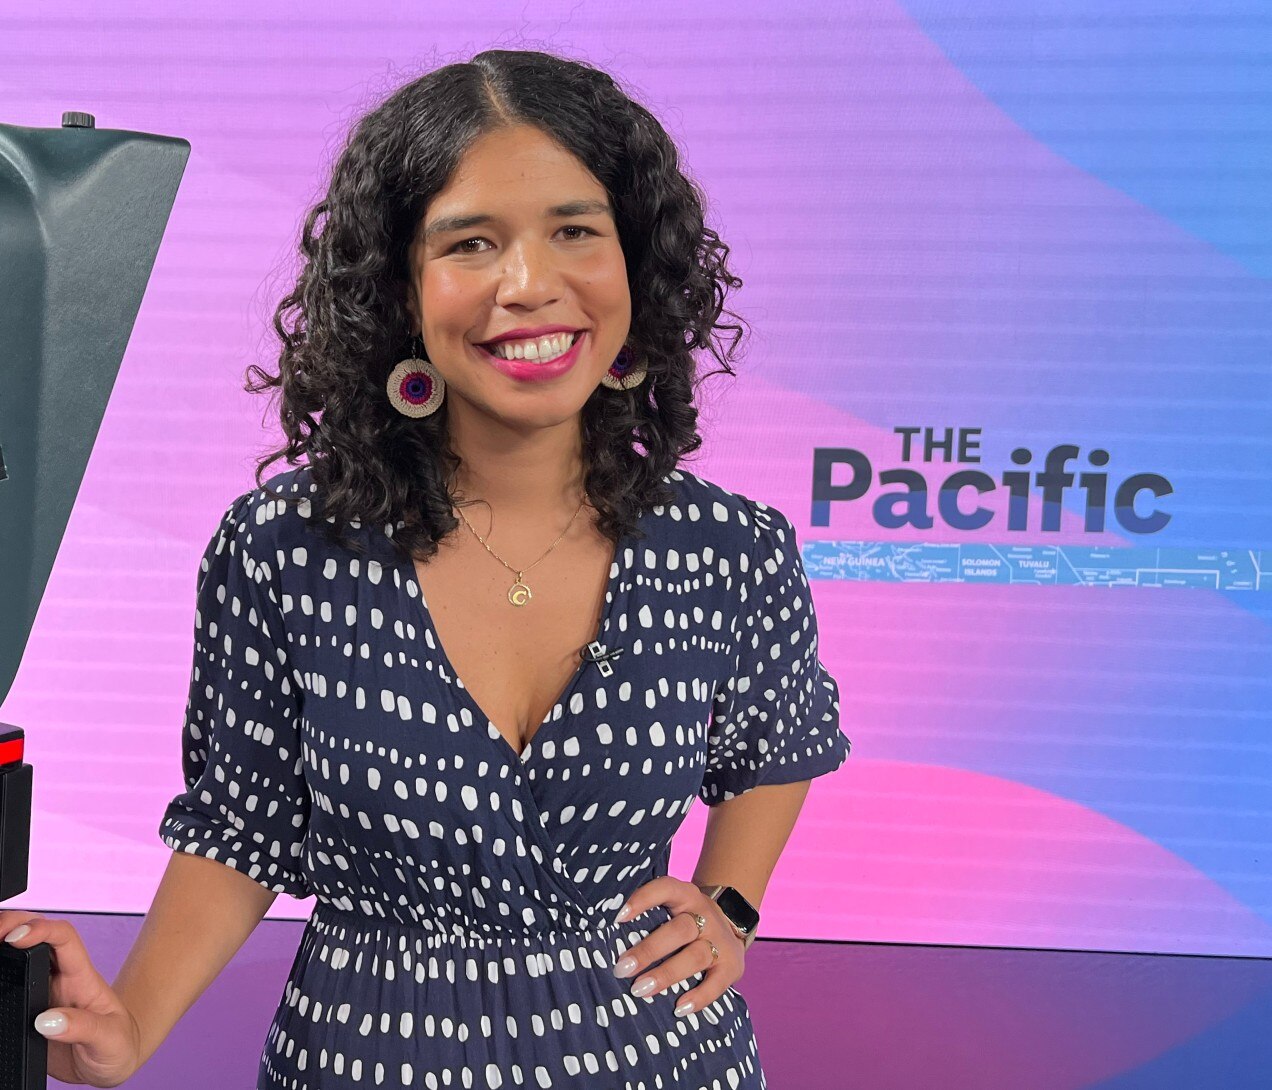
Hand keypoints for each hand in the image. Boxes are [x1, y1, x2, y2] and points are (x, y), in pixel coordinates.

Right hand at [0, 910, 142, 1086]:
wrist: (111, 1063)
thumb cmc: (117, 1044)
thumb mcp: (109, 1038)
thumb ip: (84, 1028)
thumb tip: (47, 1021)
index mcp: (82, 977)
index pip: (64, 938)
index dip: (42, 929)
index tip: (16, 937)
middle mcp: (60, 979)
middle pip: (38, 936)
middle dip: (14, 925)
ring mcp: (43, 993)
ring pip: (20, 957)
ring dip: (1, 946)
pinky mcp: (28, 1011)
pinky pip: (9, 986)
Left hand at [609, 875, 746, 1016]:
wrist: (733, 923)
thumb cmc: (684, 919)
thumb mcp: (672, 907)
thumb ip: (647, 917)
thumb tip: (603, 938)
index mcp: (685, 896)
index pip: (665, 889)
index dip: (643, 900)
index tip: (617, 917)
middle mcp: (705, 914)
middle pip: (680, 929)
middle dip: (649, 950)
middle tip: (621, 969)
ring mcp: (720, 940)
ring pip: (696, 955)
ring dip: (667, 974)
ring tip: (640, 990)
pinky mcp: (732, 966)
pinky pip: (717, 983)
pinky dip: (699, 997)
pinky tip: (679, 1009)